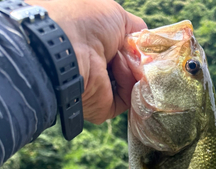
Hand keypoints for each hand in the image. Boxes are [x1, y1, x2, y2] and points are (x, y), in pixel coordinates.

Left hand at [26, 0, 145, 123]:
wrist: (70, 48)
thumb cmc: (87, 23)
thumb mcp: (116, 15)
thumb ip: (134, 28)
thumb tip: (145, 41)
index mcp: (94, 45)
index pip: (123, 50)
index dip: (136, 46)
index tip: (143, 43)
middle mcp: (95, 67)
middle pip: (131, 68)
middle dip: (138, 60)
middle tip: (139, 52)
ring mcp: (99, 88)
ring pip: (132, 84)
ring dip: (134, 70)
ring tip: (123, 57)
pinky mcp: (104, 106)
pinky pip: (127, 98)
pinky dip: (128, 84)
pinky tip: (118, 69)